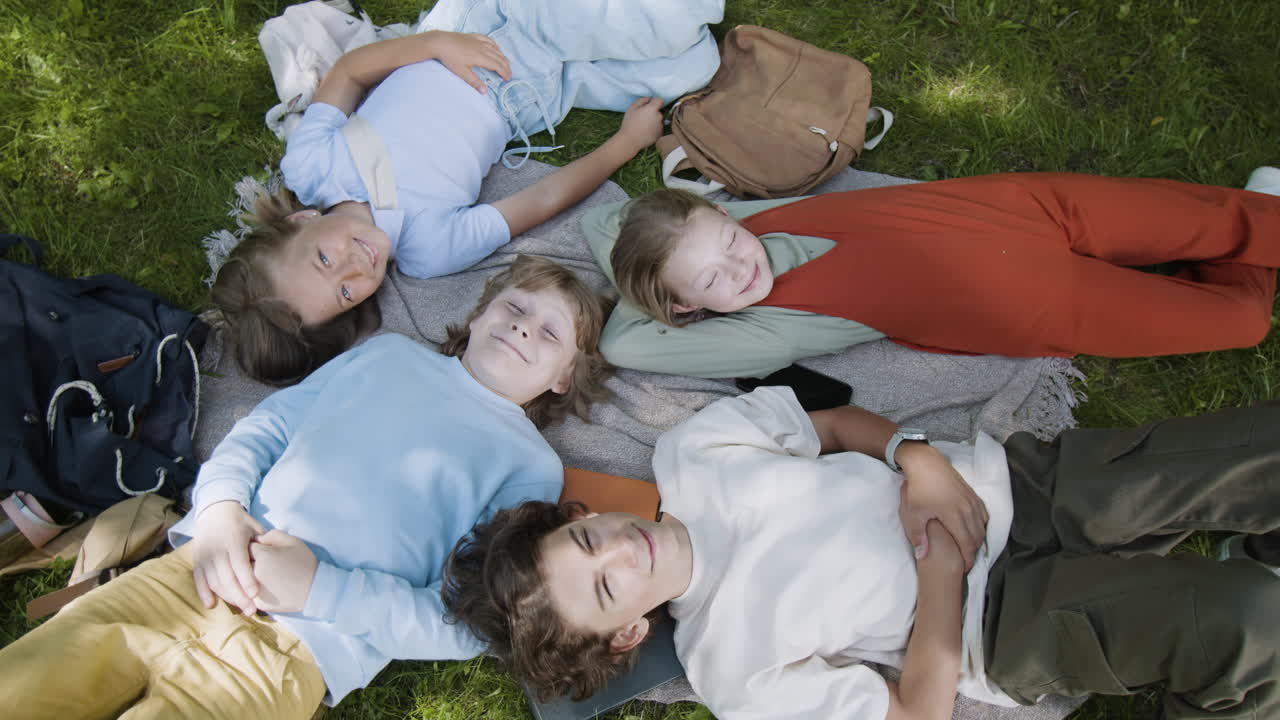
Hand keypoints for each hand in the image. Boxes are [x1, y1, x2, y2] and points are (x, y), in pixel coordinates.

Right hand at [192, 500, 265, 613]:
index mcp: (234, 539)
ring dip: (226, 597)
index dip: (247, 580)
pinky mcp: (197, 559)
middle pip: (227, 577)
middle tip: (251, 610)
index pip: (240, 563)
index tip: (255, 595)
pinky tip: (211, 604)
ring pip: (213, 580)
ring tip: (241, 608)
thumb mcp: (255, 527)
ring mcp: (205, 554)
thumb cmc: (241, 522)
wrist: (215, 510)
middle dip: (239, 596)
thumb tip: (276, 559)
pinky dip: (203, 592)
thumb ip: (264, 543)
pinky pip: (198, 578)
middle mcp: (217, 548)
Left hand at [249, 530, 318, 613]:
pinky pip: (249, 594)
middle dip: (250, 562)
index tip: (264, 550)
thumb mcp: (292, 541)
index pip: (247, 546)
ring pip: (243, 580)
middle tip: (266, 563)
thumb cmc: (304, 562)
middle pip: (242, 564)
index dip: (256, 547)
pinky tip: (268, 587)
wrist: (315, 589)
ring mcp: (255, 590)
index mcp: (262, 556)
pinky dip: (254, 590)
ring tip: (268, 575)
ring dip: (249, 577)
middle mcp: (254, 573)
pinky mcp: (259, 603)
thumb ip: (271, 535)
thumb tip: (256, 540)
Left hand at [431, 31, 510, 92]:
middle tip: (509, 73)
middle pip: (498, 57)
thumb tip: (484, 92)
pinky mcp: (473, 37)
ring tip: (506, 62)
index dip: (504, 72)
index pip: (497, 65)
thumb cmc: (449, 58)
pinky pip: (488, 40)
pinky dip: (495, 45)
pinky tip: (496, 48)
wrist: (439, 42)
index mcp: (480, 57)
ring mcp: (478, 41)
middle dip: (506, 66)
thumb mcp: (461, 72)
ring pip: (495, 48)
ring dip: (502, 56)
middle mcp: (482, 48)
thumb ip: (474, 82)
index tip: (507, 78)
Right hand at [614, 96, 664, 154]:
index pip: (660, 100)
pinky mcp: (660, 134)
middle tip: (642, 118)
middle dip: (653, 113)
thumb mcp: (632, 108)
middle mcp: (659, 116)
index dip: (655, 102)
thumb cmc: (629, 123)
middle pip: (659, 111)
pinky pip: (659, 128)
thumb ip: (641, 100)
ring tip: (644, 126)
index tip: (649, 106)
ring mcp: (661, 126)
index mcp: (652, 109)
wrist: (630, 140)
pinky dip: (654, 129)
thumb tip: (649, 99)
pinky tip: (646, 132)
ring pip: (659, 120)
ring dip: (654, 121)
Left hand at [896, 443, 988, 570]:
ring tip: (968, 549)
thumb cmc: (918, 488)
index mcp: (955, 516)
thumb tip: (922, 556)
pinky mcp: (973, 494)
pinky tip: (973, 530)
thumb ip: (918, 536)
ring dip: (978, 540)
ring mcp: (972, 501)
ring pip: (982, 527)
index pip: (967, 545)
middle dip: (973, 553)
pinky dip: (981, 526)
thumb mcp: (913, 514)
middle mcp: (968, 510)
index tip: (963, 569)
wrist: (926, 463)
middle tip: (965, 562)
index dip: (967, 560)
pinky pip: (983, 515)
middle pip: (977, 538)